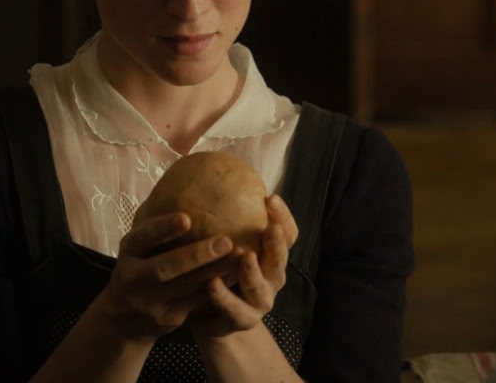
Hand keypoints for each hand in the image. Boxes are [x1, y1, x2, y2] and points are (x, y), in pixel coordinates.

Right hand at [100, 212, 240, 339]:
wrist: (123, 319)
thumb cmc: (139, 267)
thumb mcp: (137, 247)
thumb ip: (156, 224)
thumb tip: (183, 181)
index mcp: (127, 252)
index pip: (143, 238)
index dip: (163, 229)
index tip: (187, 217)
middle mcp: (134, 278)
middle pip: (165, 268)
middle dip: (196, 255)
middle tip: (226, 241)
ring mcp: (150, 302)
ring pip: (186, 287)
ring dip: (215, 272)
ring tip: (241, 256)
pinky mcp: (167, 318)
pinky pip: (196, 302)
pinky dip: (218, 287)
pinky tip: (238, 274)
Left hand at [188, 195, 299, 337]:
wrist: (208, 316)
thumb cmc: (219, 270)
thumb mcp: (226, 244)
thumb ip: (226, 219)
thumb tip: (209, 176)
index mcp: (272, 256)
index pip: (287, 233)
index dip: (283, 216)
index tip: (270, 197)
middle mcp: (271, 278)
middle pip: (280, 259)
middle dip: (276, 242)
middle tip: (270, 226)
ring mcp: (258, 302)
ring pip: (260, 287)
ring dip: (252, 271)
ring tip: (244, 256)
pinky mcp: (240, 320)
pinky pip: (233, 309)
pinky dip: (223, 297)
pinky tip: (210, 283)